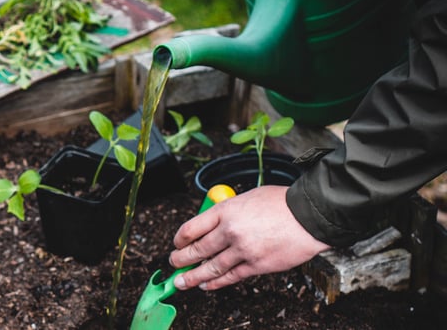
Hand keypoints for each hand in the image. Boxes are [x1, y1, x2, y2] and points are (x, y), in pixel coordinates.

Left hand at [168, 185, 330, 290]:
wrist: (308, 216)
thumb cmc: (280, 203)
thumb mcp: (247, 197)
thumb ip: (229, 210)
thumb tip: (215, 222)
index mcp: (225, 210)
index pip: (192, 227)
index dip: (179, 239)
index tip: (176, 244)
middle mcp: (230, 230)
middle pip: (197, 249)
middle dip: (180, 259)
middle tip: (173, 264)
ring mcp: (242, 250)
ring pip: (210, 268)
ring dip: (192, 277)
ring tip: (181, 282)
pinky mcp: (256, 266)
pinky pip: (230, 277)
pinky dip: (216, 283)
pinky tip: (206, 285)